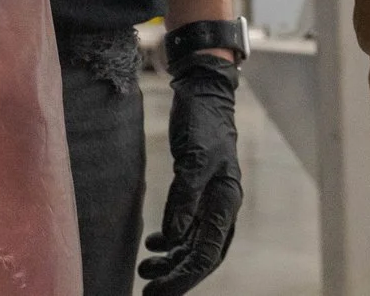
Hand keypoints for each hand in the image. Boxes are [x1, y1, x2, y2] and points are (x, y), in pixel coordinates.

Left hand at [140, 56, 241, 294]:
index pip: (207, 254)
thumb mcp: (193, 157)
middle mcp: (222, 207)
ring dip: (171, 262)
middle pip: (202, 256)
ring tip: (144, 271)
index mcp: (226, 202)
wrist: (204, 93)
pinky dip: (170, 240)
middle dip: (177, 278)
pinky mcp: (198, 192)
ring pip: (193, 245)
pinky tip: (153, 244)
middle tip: (148, 294)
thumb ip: (184, 198)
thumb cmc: (202, 122)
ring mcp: (211, 201)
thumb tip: (174, 238)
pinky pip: (187, 227)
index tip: (158, 291)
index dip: (183, 277)